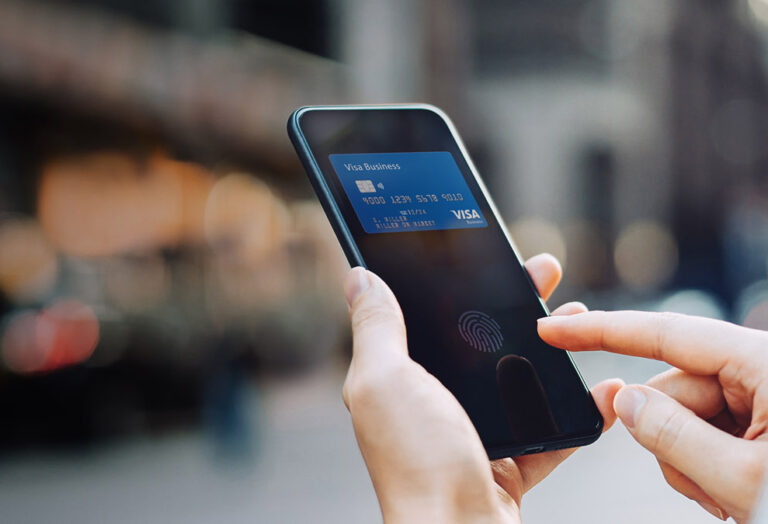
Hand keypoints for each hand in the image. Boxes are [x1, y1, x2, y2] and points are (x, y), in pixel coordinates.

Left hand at [342, 254, 622, 522]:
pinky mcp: (508, 461)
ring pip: (518, 376)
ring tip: (582, 317)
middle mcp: (432, 401)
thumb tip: (359, 276)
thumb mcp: (386, 381)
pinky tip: (603, 389)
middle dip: (516, 301)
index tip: (491, 253)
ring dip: (552, 346)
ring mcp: (472, 431)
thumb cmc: (416, 464)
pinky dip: (579, 410)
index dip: (458, 278)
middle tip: (547, 272)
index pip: (430, 312)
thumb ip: (376, 328)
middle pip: (480, 338)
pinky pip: (549, 427)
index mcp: (399, 377)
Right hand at [538, 310, 767, 521]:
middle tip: (708, 488)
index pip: (665, 334)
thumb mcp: (743, 479)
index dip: (600, 330)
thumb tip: (624, 401)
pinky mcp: (761, 417)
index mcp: (761, 360)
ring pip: (684, 413)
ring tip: (726, 498)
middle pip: (674, 387)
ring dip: (689, 460)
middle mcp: (759, 368)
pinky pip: (705, 428)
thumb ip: (672, 435)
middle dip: (670, 439)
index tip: (553, 329)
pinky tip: (732, 492)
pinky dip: (706, 463)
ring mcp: (761, 393)